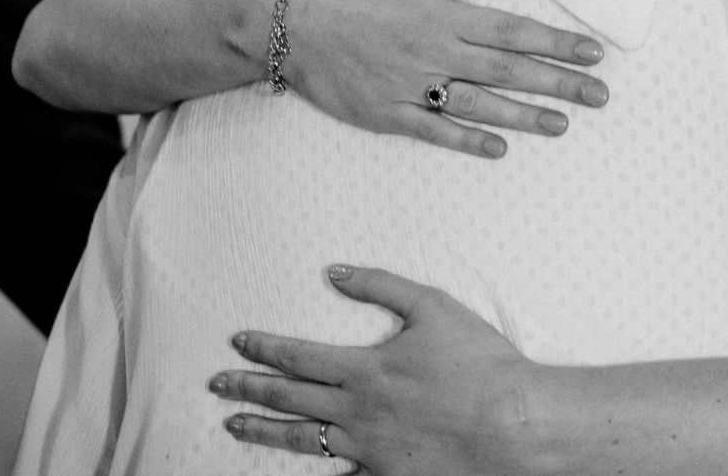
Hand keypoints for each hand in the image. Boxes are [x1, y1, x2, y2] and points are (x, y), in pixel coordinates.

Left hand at [211, 266, 540, 475]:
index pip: (298, 356)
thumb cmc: (479, 362)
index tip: (238, 342)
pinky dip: (312, 475)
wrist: (509, 422)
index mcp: (364, 368)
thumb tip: (335, 272)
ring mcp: (366, 447)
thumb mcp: (434, 307)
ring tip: (233, 425)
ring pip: (301, 438)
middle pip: (287, 397)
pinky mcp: (384, 474)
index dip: (264, 348)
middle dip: (247, 388)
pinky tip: (295, 473)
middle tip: (218, 384)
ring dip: (262, 429)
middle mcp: (355, 410)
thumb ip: (382, 287)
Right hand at [282, 0, 608, 157]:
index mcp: (446, 15)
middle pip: (508, 71)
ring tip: (563, 125)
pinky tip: (499, 149)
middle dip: (558, 84)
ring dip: (523, 116)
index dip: (558, 44)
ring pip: (479, 105)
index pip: (514, 32)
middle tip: (599, 96)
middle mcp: (436, 53)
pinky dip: (466, 141)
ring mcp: (412, 86)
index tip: (594, 54)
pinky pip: (434, 131)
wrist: (294, 21)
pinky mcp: (388, 113)